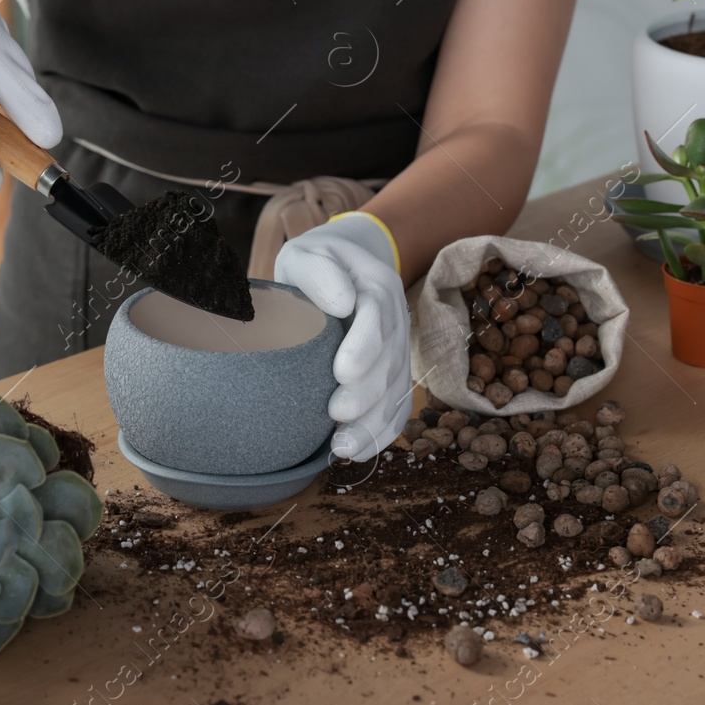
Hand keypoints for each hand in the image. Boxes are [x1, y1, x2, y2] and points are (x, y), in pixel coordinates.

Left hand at [273, 212, 411, 461]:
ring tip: (342, 446)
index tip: (341, 373)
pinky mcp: (390, 373)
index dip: (364, 347)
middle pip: (391, 360)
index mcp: (377, 285)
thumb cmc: (315, 263)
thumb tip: (343, 304)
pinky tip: (356, 452)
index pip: (378, 316)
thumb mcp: (307, 253)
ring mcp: (397, 348)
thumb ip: (319, 271)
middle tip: (336, 412)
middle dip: (367, 392)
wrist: (340, 265)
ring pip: (396, 390)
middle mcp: (395, 319)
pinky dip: (381, 433)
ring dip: (373, 423)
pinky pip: (396, 406)